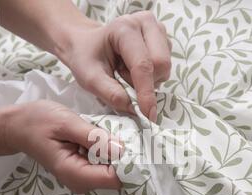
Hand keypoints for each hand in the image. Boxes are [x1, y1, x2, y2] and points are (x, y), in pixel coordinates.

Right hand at [3, 100, 122, 193]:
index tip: (137, 144)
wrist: (17, 126)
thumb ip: (94, 138)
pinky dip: (109, 152)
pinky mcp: (84, 171)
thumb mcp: (67, 123)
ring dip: (118, 153)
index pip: (115, 179)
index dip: (129, 163)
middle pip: (117, 178)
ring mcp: (82, 179)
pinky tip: (105, 137)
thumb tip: (123, 150)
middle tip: (129, 134)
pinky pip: (105, 165)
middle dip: (126, 157)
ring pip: (113, 172)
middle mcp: (81, 183)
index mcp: (75, 174)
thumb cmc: (38, 121)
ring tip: (115, 132)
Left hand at [57, 11, 171, 120]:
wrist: (86, 45)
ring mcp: (158, 30)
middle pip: (161, 64)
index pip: (143, 64)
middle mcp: (146, 23)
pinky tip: (134, 70)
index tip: (148, 115)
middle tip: (123, 81)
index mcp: (124, 28)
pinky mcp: (163, 40)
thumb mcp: (90, 79)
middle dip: (146, 84)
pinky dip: (151, 77)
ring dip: (148, 81)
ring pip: (165, 68)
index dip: (146, 92)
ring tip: (126, 74)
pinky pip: (165, 68)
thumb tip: (135, 109)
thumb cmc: (86, 58)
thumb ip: (111, 94)